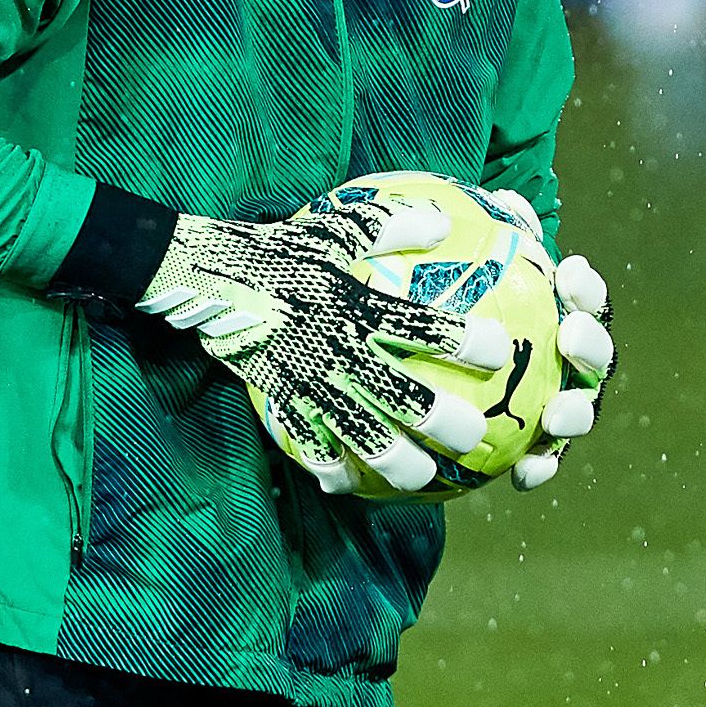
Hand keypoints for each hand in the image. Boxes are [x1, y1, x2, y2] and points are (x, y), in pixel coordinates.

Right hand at [138, 192, 507, 495]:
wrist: (205, 276)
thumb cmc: (279, 249)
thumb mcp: (335, 226)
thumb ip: (390, 225)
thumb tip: (442, 221)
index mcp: (357, 305)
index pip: (424, 327)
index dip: (465, 342)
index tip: (500, 352)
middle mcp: (339, 349)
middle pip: (401, 396)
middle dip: (443, 422)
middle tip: (476, 437)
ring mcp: (308, 381)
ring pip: (360, 433)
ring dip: (396, 461)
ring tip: (425, 479)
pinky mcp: (280, 399)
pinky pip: (306, 443)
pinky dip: (328, 467)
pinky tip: (348, 485)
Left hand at [476, 187, 614, 491]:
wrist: (447, 372)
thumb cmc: (464, 311)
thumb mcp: (470, 274)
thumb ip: (493, 240)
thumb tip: (504, 198)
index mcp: (563, 318)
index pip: (585, 298)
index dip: (585, 287)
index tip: (567, 272)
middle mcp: (571, 362)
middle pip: (596, 354)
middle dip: (591, 346)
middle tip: (569, 335)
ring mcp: (560, 404)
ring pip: (579, 410)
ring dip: (576, 412)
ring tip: (558, 414)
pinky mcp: (539, 447)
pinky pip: (545, 461)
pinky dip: (539, 468)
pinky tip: (520, 477)